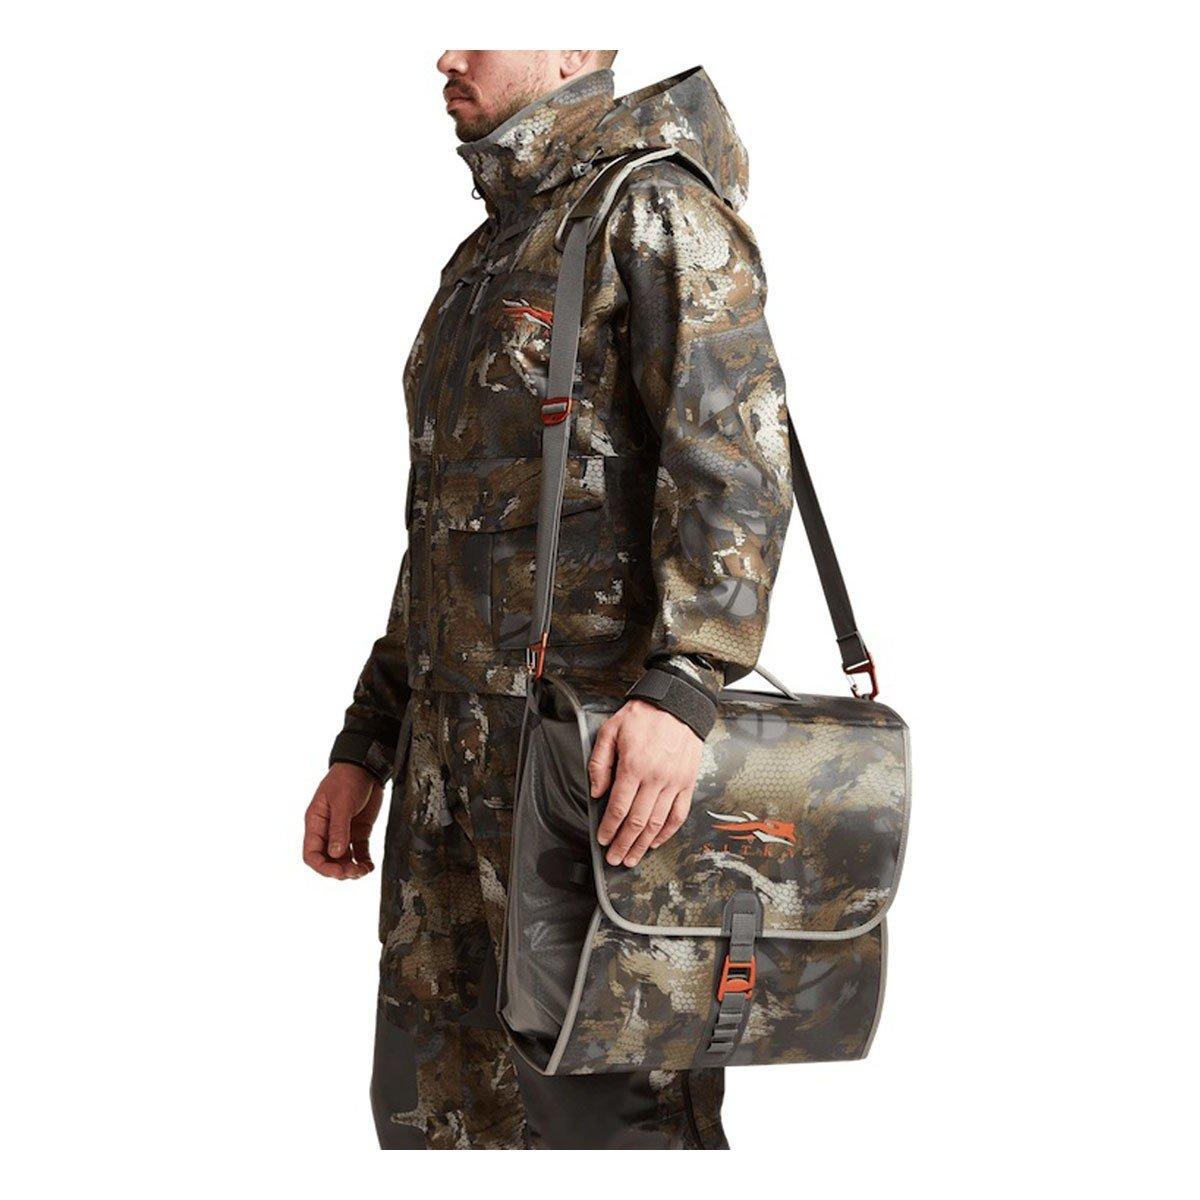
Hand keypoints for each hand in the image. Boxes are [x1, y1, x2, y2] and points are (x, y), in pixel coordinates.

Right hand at [303, 763, 382, 879]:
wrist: (366, 767)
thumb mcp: (341, 803)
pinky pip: (359, 852)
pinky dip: (364, 861)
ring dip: (352, 869)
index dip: (322, 867)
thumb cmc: (347, 779)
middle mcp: (328, 831)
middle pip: (328, 860)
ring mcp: (344, 832)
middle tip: (354, 872)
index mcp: (316, 824)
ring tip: (364, 871)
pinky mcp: (359, 831)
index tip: (337, 872)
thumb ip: (339, 829)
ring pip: (344, 859)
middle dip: (339, 870)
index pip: (311, 854)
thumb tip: (335, 855)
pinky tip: (370, 866)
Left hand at [588, 699, 701, 867]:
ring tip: (633, 857)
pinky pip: (678, 814)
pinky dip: (667, 832)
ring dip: (643, 845)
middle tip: (614, 858)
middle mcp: (655, 777)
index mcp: (633, 766)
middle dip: (624, 844)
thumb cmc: (643, 716)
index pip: (618, 808)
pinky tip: (657, 841)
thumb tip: (596, 792)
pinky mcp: (687, 782)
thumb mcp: (610, 731)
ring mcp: (674, 782)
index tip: (602, 839)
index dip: (609, 828)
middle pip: (636, 821)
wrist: (677, 704)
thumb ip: (599, 763)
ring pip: (657, 823)